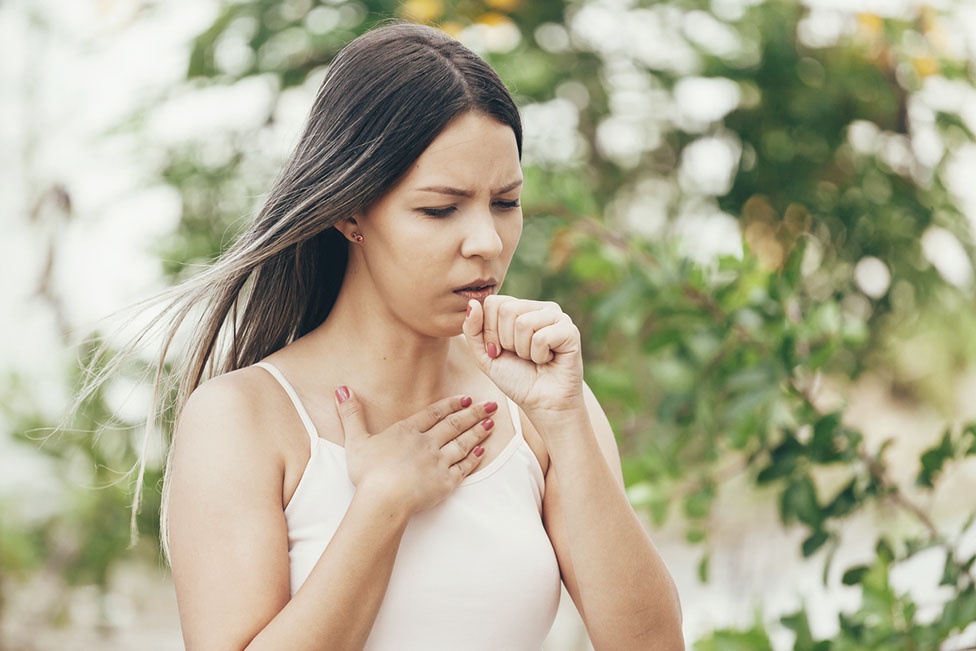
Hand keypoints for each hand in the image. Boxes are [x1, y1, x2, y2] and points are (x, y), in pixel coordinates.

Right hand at [334, 388, 496, 512]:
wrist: (384, 498)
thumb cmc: (368, 472)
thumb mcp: (356, 440)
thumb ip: (351, 415)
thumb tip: (342, 390)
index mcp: (407, 431)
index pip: (433, 414)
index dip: (450, 405)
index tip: (465, 398)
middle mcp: (427, 443)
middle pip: (454, 425)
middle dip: (473, 414)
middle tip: (490, 405)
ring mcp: (439, 462)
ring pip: (463, 443)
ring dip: (478, 432)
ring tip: (491, 423)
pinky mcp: (446, 482)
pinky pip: (464, 468)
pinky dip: (474, 459)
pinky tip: (483, 452)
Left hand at [462, 296, 583, 414]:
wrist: (542, 404)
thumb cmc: (515, 378)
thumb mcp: (484, 354)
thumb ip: (472, 329)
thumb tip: (473, 302)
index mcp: (520, 308)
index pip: (493, 302)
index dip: (489, 331)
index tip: (499, 350)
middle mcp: (540, 307)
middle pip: (506, 309)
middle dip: (506, 341)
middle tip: (520, 356)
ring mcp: (557, 317)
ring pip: (523, 323)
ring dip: (523, 350)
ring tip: (534, 358)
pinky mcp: (570, 331)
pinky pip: (542, 337)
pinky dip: (539, 356)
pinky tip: (548, 360)